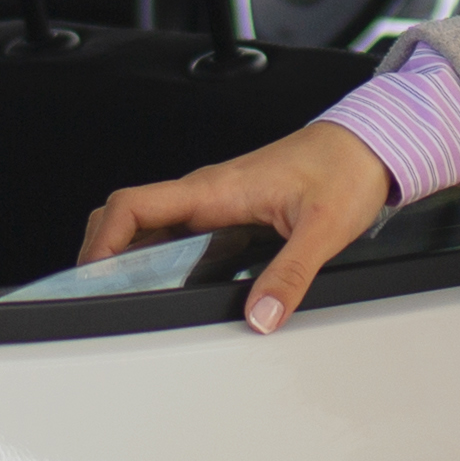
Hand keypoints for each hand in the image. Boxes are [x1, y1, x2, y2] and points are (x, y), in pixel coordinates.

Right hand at [76, 122, 393, 334]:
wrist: (367, 145)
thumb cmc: (344, 171)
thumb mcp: (323, 230)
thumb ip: (290, 276)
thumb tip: (261, 316)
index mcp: (216, 189)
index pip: (134, 204)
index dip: (102, 239)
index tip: (92, 274)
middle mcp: (207, 192)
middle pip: (128, 214)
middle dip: (102, 250)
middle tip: (97, 292)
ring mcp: (214, 200)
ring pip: (150, 223)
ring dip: (127, 252)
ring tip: (122, 294)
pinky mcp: (228, 209)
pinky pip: (177, 229)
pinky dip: (156, 252)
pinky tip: (165, 282)